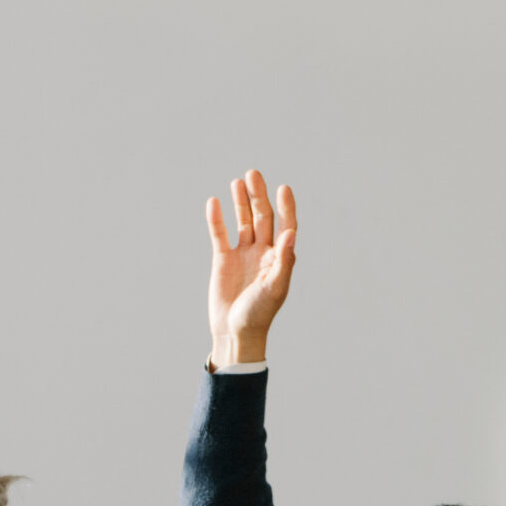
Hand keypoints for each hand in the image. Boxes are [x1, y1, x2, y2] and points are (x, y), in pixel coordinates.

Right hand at [205, 169, 296, 367]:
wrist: (235, 332)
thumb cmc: (260, 313)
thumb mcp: (276, 288)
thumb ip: (285, 260)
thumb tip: (291, 234)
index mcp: (279, 256)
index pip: (285, 224)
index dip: (285, 207)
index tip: (283, 188)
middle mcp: (262, 251)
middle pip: (262, 217)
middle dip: (258, 195)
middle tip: (253, 174)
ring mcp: (242, 254)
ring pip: (242, 221)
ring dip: (240, 202)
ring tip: (237, 181)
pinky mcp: (222, 260)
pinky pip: (219, 235)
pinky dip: (216, 219)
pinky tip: (213, 202)